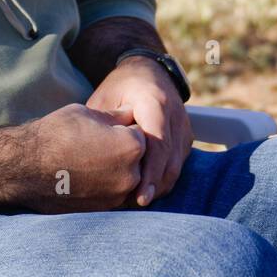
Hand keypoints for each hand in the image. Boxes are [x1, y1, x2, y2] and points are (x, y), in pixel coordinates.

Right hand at [20, 102, 147, 212]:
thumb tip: (131, 114)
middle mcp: (131, 174)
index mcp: (132, 146)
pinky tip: (85, 176)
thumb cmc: (53, 134)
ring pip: (127, 178)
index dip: (123, 128)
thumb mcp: (86, 113)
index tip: (105, 129)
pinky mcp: (103, 210)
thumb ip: (116, 116)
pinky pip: (114, 193)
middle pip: (138, 159)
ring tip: (89, 162)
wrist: (24, 168)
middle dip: (123, 151)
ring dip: (115, 170)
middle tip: (96, 146)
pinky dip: (105, 185)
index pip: (141, 132)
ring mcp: (117, 196)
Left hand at [84, 57, 193, 206]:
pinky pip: (178, 162)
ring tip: (138, 201)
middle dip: (155, 186)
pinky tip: (147, 189)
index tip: (140, 197)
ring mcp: (184, 126)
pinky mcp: (186, 136)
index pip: (158, 144)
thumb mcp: (104, 100)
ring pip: (177, 165)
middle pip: (171, 160)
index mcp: (155, 103)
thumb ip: (102, 127)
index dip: (150, 174)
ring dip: (160, 185)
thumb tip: (91, 158)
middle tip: (135, 206)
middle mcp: (175, 115)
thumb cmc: (120, 87)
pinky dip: (164, 177)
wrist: (147, 71)